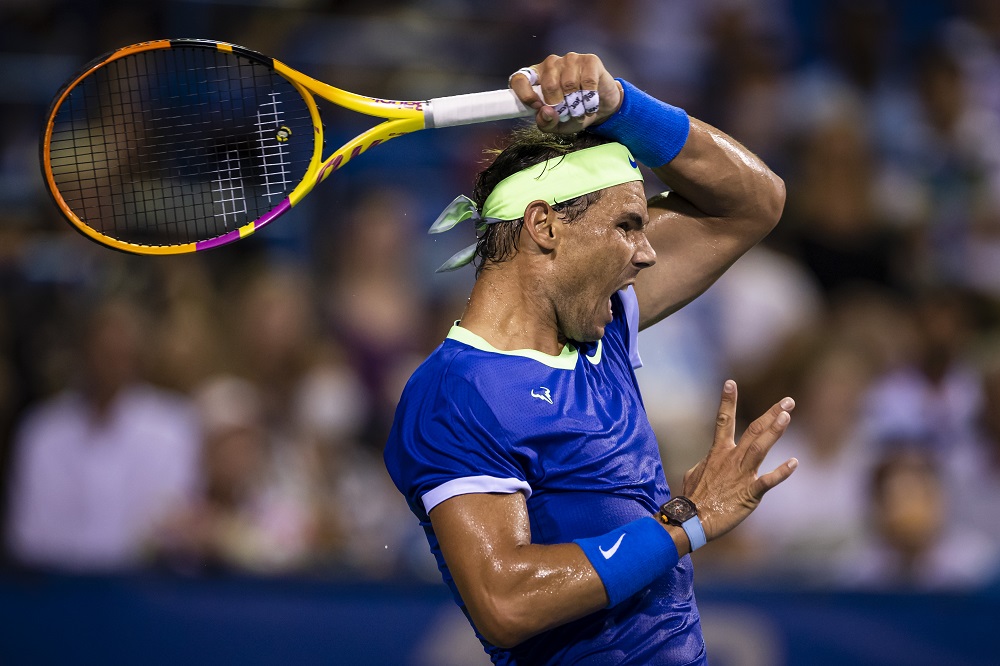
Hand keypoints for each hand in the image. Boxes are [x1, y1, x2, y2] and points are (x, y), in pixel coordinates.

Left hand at [508, 52, 621, 133]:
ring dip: (576, 105)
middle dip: (559, 106)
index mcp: (536, 77)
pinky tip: (591, 104)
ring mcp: (570, 59)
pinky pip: (587, 81)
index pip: (519, 79)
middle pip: (549, 85)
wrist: (601, 105)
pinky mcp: (589, 60)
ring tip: (580, 111)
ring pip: (569, 84)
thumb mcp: (557, 124)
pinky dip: (590, 99)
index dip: (525, 93)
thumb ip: (546, 122)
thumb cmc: (574, 112)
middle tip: (567, 115)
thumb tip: (546, 112)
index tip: (536, 107)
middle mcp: (550, 64)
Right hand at [682, 380, 797, 541]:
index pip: (723, 420)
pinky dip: (781, 472)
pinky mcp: (749, 493)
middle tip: (788, 401)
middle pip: (753, 429)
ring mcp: (741, 474)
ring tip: (787, 416)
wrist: (692, 519)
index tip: (731, 383)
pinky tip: (794, 463)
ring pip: (760, 447)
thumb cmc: (692, 498)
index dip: (727, 401)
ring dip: (774, 431)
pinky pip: (768, 480)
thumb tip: (708, 462)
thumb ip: (706, 464)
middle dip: (771, 413)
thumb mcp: (694, 473)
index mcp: (718, 452)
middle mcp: (731, 458)